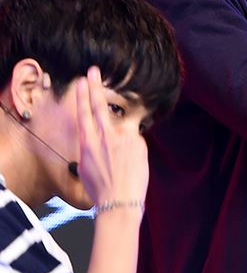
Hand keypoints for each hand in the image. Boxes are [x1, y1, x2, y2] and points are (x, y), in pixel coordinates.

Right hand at [76, 67, 147, 209]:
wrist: (120, 202)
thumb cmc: (100, 189)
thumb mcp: (86, 166)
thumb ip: (92, 146)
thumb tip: (99, 135)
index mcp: (88, 142)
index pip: (84, 112)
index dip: (82, 95)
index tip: (82, 81)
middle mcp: (105, 136)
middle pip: (99, 105)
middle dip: (95, 86)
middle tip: (94, 70)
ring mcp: (123, 137)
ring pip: (122, 122)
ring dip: (121, 128)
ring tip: (119, 145)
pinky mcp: (139, 142)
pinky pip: (135, 137)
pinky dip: (132, 146)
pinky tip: (130, 163)